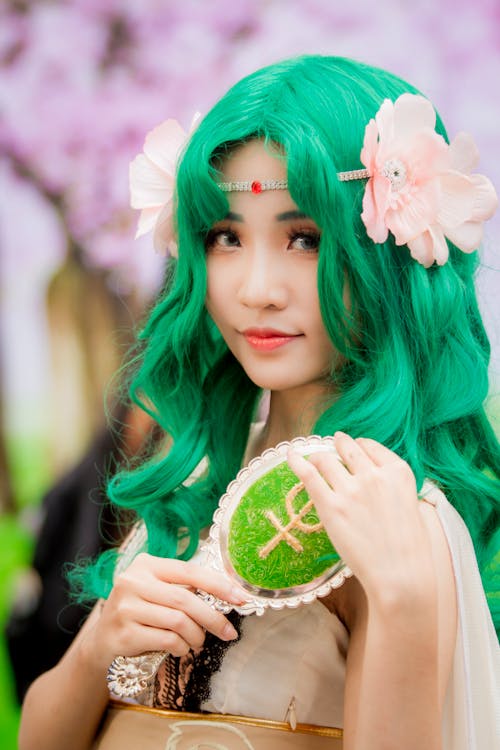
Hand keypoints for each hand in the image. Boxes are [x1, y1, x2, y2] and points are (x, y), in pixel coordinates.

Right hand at [85, 554, 247, 670]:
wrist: (102, 640)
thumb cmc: (140, 612)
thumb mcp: (157, 591)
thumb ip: (183, 588)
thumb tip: (227, 595)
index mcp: (146, 565)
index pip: (189, 570)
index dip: (218, 584)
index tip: (240, 597)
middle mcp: (132, 581)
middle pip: (185, 599)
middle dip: (213, 617)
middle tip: (228, 632)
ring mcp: (125, 607)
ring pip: (178, 621)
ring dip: (196, 635)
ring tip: (199, 641)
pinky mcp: (123, 633)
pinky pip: (166, 640)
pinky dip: (182, 647)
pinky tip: (181, 648)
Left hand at [287, 432, 433, 601]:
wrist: (401, 575)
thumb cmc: (410, 549)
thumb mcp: (412, 505)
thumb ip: (393, 487)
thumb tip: (377, 481)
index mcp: (398, 472)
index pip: (371, 447)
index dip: (359, 445)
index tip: (353, 446)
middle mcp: (373, 475)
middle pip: (348, 448)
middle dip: (339, 444)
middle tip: (333, 444)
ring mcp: (351, 489)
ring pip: (326, 460)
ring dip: (319, 457)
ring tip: (314, 460)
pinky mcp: (331, 506)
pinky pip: (309, 475)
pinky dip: (297, 462)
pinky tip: (290, 455)